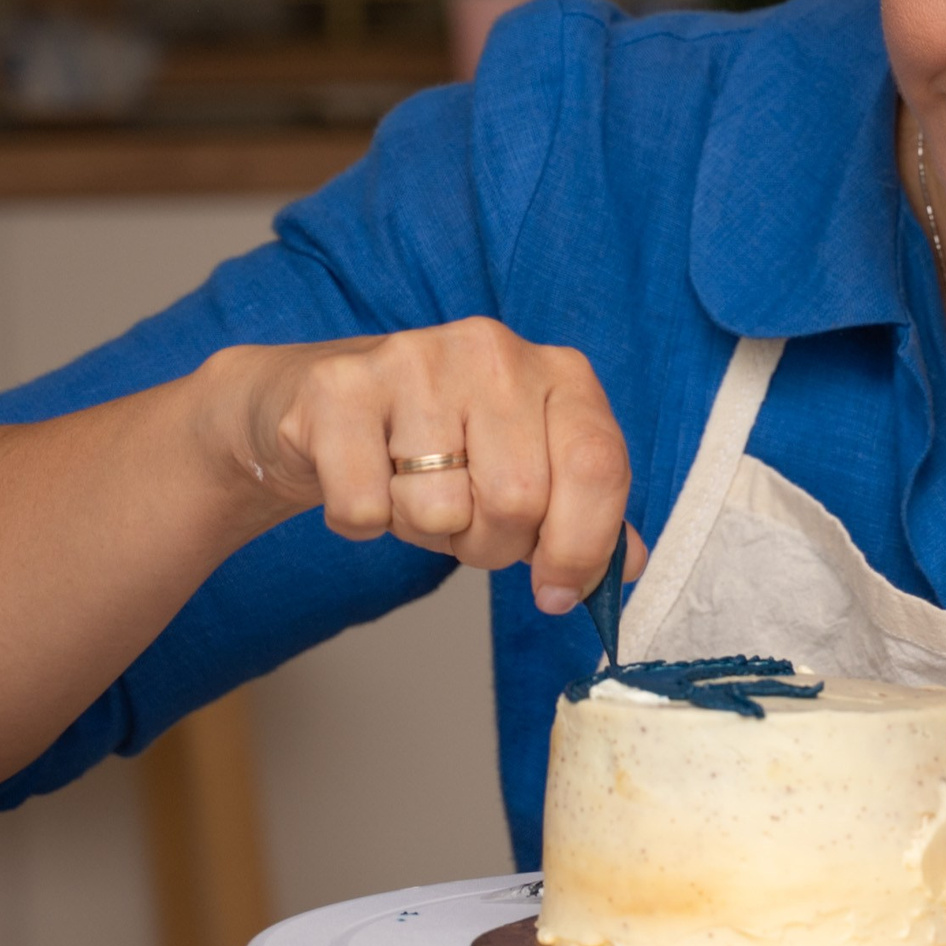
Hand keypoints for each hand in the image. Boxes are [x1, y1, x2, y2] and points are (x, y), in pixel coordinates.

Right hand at [205, 317, 648, 613]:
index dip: (582, 547)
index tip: (557, 593)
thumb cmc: (439, 443)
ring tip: (411, 490)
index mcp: (558, 373)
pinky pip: (365, 509)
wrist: (320, 402)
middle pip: (518, 501)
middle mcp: (493, 352)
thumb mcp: (527, 466)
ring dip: (424, 531)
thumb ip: (582, 512)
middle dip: (489, 545)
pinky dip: (363, 522)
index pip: (598, 467)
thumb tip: (626, 567)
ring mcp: (413, 360)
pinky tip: (365, 480)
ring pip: (440, 510)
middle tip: (464, 523)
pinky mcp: (339, 389)